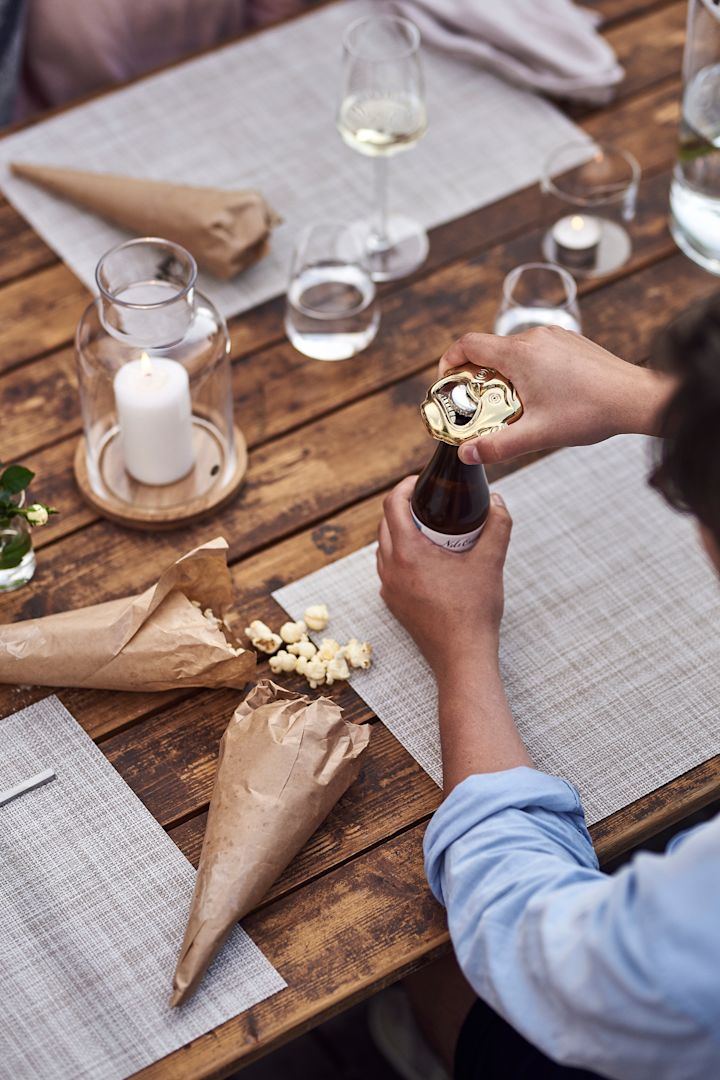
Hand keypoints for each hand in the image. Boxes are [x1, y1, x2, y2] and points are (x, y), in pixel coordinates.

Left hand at [377, 476, 512, 674]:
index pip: (392, 504)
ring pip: (385, 547)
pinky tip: (427, 559)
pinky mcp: (394, 604)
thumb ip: (497, 525)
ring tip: (430, 528)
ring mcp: (389, 588)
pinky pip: (390, 569)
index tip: (422, 482)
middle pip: (386, 523)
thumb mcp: (490, 562)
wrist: (462, 656)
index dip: (405, 486)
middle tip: (430, 502)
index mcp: (407, 553)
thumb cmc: (474, 611)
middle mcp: (390, 568)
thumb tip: (498, 501)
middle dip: (404, 507)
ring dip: (401, 532)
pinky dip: (402, 556)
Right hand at [439, 327, 674, 464]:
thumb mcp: (537, 434)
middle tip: (477, 406)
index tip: (448, 383)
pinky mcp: (571, 342)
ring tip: (510, 406)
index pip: (468, 344)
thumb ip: (497, 445)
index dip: (449, 361)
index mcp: (519, 353)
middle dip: (477, 377)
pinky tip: (540, 397)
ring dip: (504, 375)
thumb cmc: (591, 411)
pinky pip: (537, 352)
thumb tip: (466, 455)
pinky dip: (527, 370)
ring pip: (514, 351)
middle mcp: (535, 337)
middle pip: (490, 350)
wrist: (636, 399)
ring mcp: (555, 337)